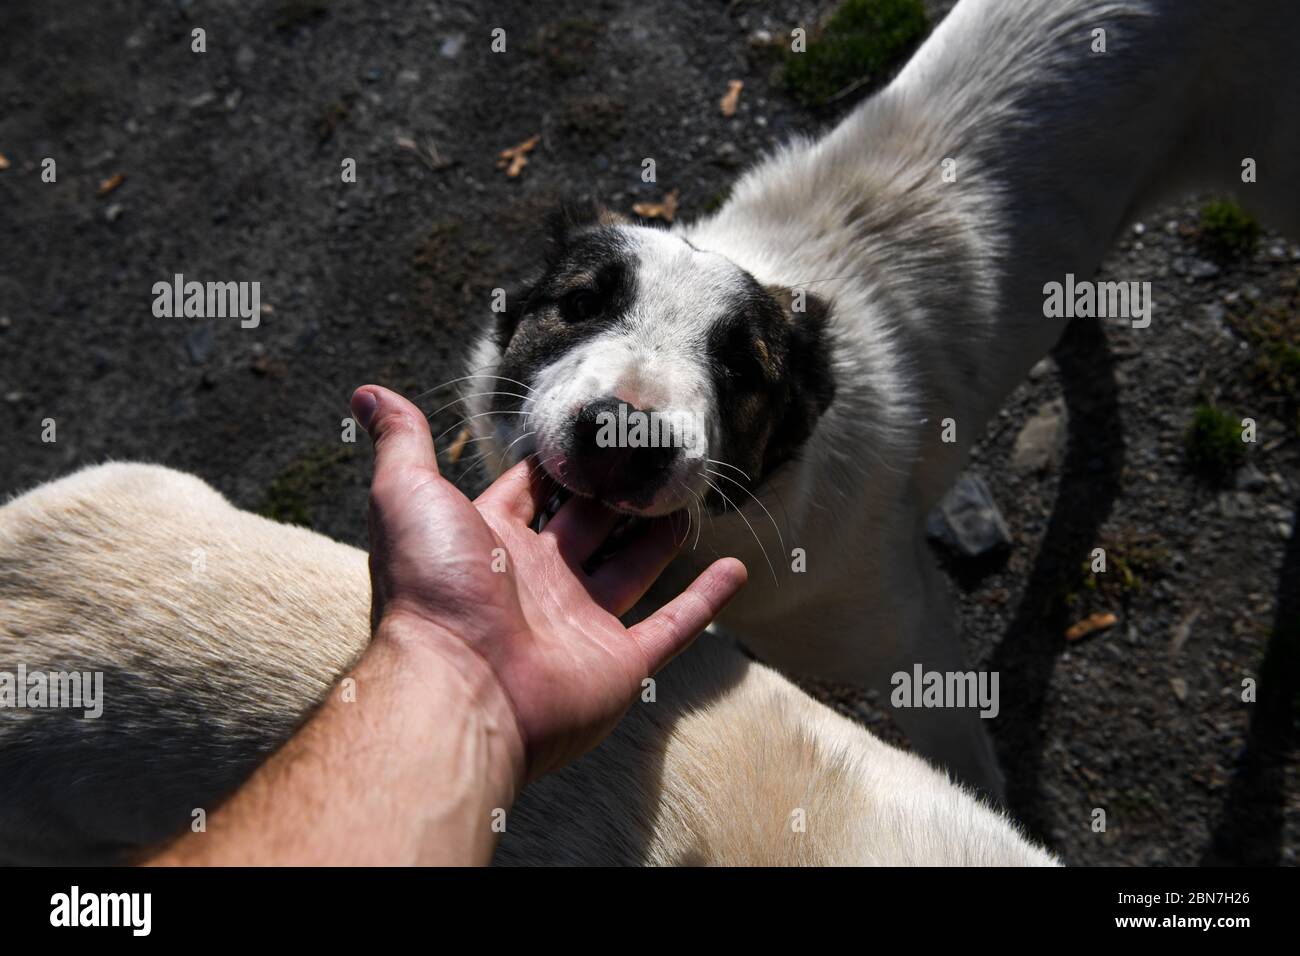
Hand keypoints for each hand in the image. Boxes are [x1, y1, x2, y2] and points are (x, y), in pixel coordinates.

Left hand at [351, 385, 746, 784]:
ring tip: (688, 495)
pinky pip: (671, 628)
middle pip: (589, 526)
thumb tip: (368, 393)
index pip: (532, 491)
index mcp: (493, 543)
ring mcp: (581, 624)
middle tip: (655, 453)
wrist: (459, 689)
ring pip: (632, 569)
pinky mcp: (618, 664)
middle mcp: (538, 582)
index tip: (596, 425)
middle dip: (618, 491)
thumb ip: (402, 444)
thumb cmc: (431, 588)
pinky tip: (735, 571)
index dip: (561, 461)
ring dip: (660, 534)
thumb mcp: (406, 496)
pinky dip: (704, 602)